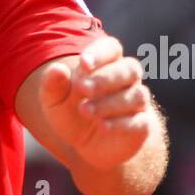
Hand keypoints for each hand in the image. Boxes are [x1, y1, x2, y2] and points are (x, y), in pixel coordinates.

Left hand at [39, 37, 154, 172]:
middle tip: (83, 88)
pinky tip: (102, 126)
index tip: (83, 63)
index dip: (100, 53)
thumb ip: (52, 85)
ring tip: (85, 110)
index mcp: (106, 65)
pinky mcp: (142, 126)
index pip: (112, 48)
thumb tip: (57, 70)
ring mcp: (137, 103)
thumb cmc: (72, 115)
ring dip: (109, 102)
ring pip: (136, 95)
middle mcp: (127, 80)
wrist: (87, 147)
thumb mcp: (54, 102)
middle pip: (130, 68)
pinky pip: (139, 121)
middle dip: (105, 77)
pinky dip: (121, 123)